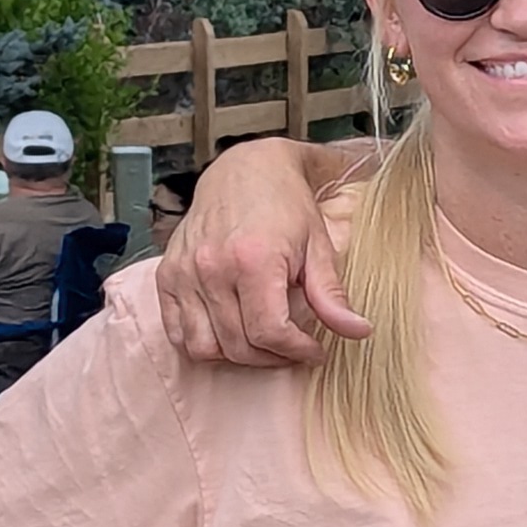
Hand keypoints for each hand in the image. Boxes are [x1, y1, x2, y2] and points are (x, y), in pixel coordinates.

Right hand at [160, 141, 366, 365]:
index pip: (269, 332)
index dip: (296, 351)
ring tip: (264, 343)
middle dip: (272, 357)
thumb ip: (331, 295)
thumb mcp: (319, 246)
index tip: (315, 351)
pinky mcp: (167, 275)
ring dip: (237, 355)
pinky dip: (202, 343)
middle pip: (238, 345)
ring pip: (204, 346)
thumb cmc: (286, 206)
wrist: (244, 170)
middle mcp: (211, 269)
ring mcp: (184, 274)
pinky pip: (176, 331)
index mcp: (253, 260)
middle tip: (294, 348)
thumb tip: (359, 332)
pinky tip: (231, 332)